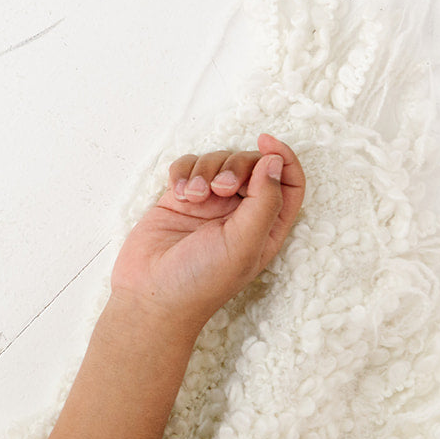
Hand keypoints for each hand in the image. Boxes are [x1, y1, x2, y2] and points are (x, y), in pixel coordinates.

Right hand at [110, 134, 304, 336]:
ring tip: (192, 196)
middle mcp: (241, 212)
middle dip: (235, 167)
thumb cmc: (201, 281)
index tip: (266, 144)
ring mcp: (209, 204)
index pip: (288, 182)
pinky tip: (178, 192)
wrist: (151, 294)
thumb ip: (265, 201)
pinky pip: (186, 166)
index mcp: (267, 226)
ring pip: (217, 162)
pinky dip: (182, 171)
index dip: (283, 158)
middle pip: (250, 165)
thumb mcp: (244, 244)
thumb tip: (275, 161)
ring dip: (204, 171)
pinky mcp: (179, 198)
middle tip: (219, 189)